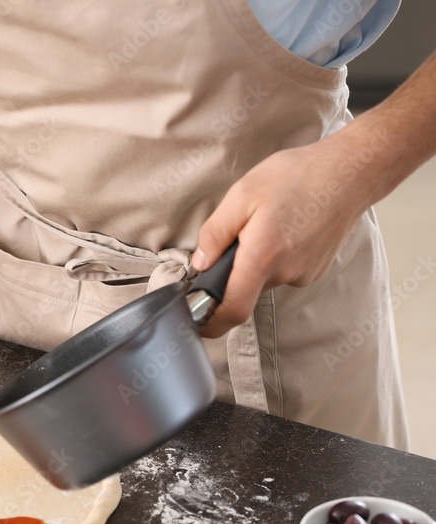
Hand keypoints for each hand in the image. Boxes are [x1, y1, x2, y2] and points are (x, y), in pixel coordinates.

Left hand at [192, 133, 376, 337]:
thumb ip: (215, 233)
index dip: (212, 323)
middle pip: (245, 290)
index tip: (198, 324)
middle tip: (238, 235)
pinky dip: (276, 257)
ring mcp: (305, 273)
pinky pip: (284, 271)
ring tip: (267, 224)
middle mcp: (286, 272)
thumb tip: (201, 263)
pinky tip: (286, 227)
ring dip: (256, 261)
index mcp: (263, 256)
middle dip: (233, 271)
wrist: (351, 172)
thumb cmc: (297, 176)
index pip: (234, 309)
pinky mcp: (316, 269)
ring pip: (265, 279)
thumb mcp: (242, 194)